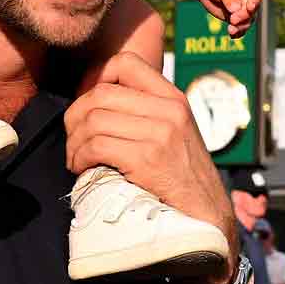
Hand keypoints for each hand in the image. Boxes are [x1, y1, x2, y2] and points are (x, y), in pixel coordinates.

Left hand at [64, 52, 239, 282]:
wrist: (210, 220)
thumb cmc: (184, 182)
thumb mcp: (175, 135)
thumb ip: (145, 115)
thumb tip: (94, 105)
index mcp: (174, 99)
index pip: (125, 63)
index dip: (97, 80)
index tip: (90, 108)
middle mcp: (170, 110)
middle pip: (100, 94)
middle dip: (75, 118)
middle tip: (74, 141)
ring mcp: (160, 133)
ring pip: (93, 119)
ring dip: (74, 143)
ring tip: (77, 160)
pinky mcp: (148, 159)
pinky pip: (96, 145)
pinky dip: (80, 158)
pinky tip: (83, 170)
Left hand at [197, 0, 263, 36]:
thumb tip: (235, 10)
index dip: (255, 0)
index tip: (250, 8)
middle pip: (252, 9)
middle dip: (244, 16)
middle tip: (233, 20)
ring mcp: (244, 7)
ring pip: (248, 20)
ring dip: (241, 26)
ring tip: (232, 30)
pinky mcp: (237, 17)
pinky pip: (240, 26)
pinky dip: (237, 32)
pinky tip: (233, 34)